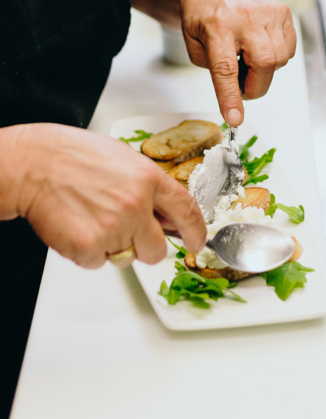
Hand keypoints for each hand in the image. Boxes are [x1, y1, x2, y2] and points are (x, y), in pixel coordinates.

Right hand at [3, 123, 205, 268]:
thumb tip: (163, 210)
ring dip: (113, 246)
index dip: (197, 232)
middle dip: (144, 246)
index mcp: (148, 179)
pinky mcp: (89, 246)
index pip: (186, 211)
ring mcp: (113, 227)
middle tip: (124, 230)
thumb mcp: (123, 158)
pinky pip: (98, 263)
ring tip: (92, 218)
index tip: (198, 242)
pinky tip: (77, 225)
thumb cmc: (72, 156)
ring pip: (126, 258)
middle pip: (157, 250)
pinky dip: (87, 251)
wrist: (34, 164)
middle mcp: (136, 204)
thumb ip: (147, 185)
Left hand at [179, 0, 296, 125]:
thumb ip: (214, 71)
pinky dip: (276, 57)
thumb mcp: (193, 46)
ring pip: (280, 59)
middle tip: (241, 85)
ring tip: (246, 57)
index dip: (231, 96)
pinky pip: (289, 49)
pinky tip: (259, 46)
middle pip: (263, 64)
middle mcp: (245, 17)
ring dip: (264, 70)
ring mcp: (268, 12)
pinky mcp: (282, 11)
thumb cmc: (201, 17)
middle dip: (255, 86)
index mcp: (216, 26)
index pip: (226, 67)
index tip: (235, 118)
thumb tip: (238, 91)